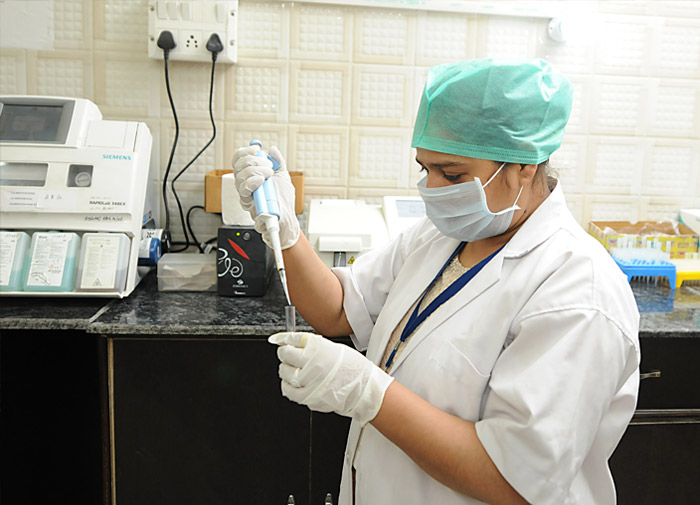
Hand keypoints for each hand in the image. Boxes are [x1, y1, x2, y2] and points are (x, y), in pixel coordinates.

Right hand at [231, 145, 299, 249]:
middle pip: (237, 167)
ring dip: (254, 171)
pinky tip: (261, 181)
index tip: (256, 150)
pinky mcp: (249, 205)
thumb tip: (272, 150)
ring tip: (268, 174)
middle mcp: (246, 186)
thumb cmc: (283, 201)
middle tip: (268, 165)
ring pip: (239, 178)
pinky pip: (244, 192)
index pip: (239, 161)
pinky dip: (252, 182)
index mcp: (251, 176)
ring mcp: (247, 196)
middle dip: (253, 161)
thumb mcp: (283, 177)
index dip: (244, 153)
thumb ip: (278, 163)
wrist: (287, 218)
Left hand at [269, 332, 393, 425]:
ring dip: (285, 369)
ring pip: (284, 372)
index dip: (282, 339)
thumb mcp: (334, 348)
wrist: (364, 390)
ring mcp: (309, 381)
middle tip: (288, 355)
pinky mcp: (308, 396)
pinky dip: (287, 385)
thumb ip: (312, 346)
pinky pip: (288, 390)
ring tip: (294, 369)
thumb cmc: (353, 369)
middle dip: (284, 353)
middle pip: (285, 355)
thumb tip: (293, 344)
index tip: (276, 340)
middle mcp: (312, 363)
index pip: (292, 339)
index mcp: (319, 347)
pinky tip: (293, 382)